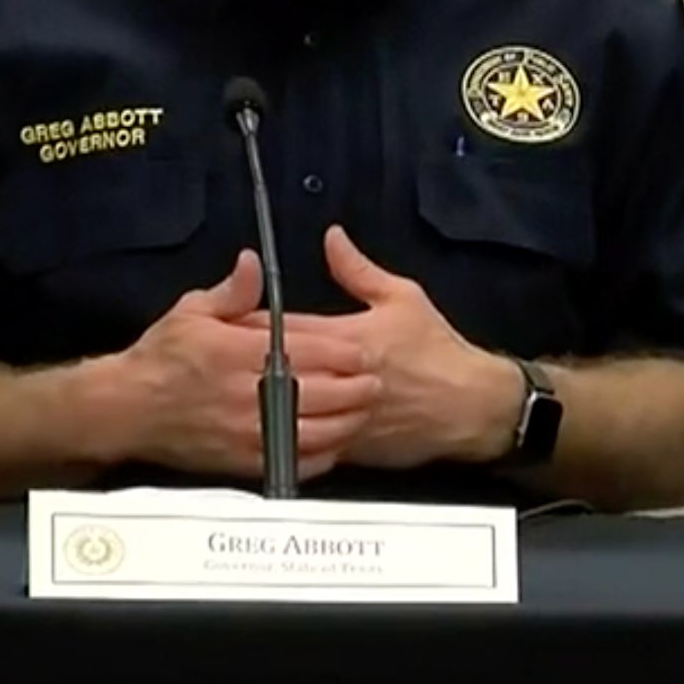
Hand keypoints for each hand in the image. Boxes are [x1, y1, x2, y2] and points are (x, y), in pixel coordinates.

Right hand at [95, 250, 379, 482]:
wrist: (124, 409)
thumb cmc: (160, 359)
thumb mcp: (192, 312)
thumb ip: (231, 291)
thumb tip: (253, 264)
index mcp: (239, 354)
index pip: (309, 353)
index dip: (345, 354)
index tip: (366, 352)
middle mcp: (246, 395)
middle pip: (321, 395)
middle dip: (356, 389)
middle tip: (377, 383)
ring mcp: (245, 432)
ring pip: (313, 432)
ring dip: (345, 423)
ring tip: (363, 411)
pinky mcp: (240, 461)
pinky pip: (291, 463)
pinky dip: (318, 456)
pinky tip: (332, 444)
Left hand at [244, 225, 522, 470]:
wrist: (469, 406)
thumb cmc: (437, 351)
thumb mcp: (404, 298)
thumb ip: (359, 270)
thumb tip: (331, 238)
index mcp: (347, 339)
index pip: (282, 330)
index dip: (249, 326)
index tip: (227, 322)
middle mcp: (337, 378)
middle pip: (274, 370)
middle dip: (243, 363)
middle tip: (214, 357)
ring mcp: (339, 415)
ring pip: (283, 408)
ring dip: (258, 399)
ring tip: (230, 392)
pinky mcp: (346, 445)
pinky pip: (302, 440)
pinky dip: (283, 432)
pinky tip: (265, 425)